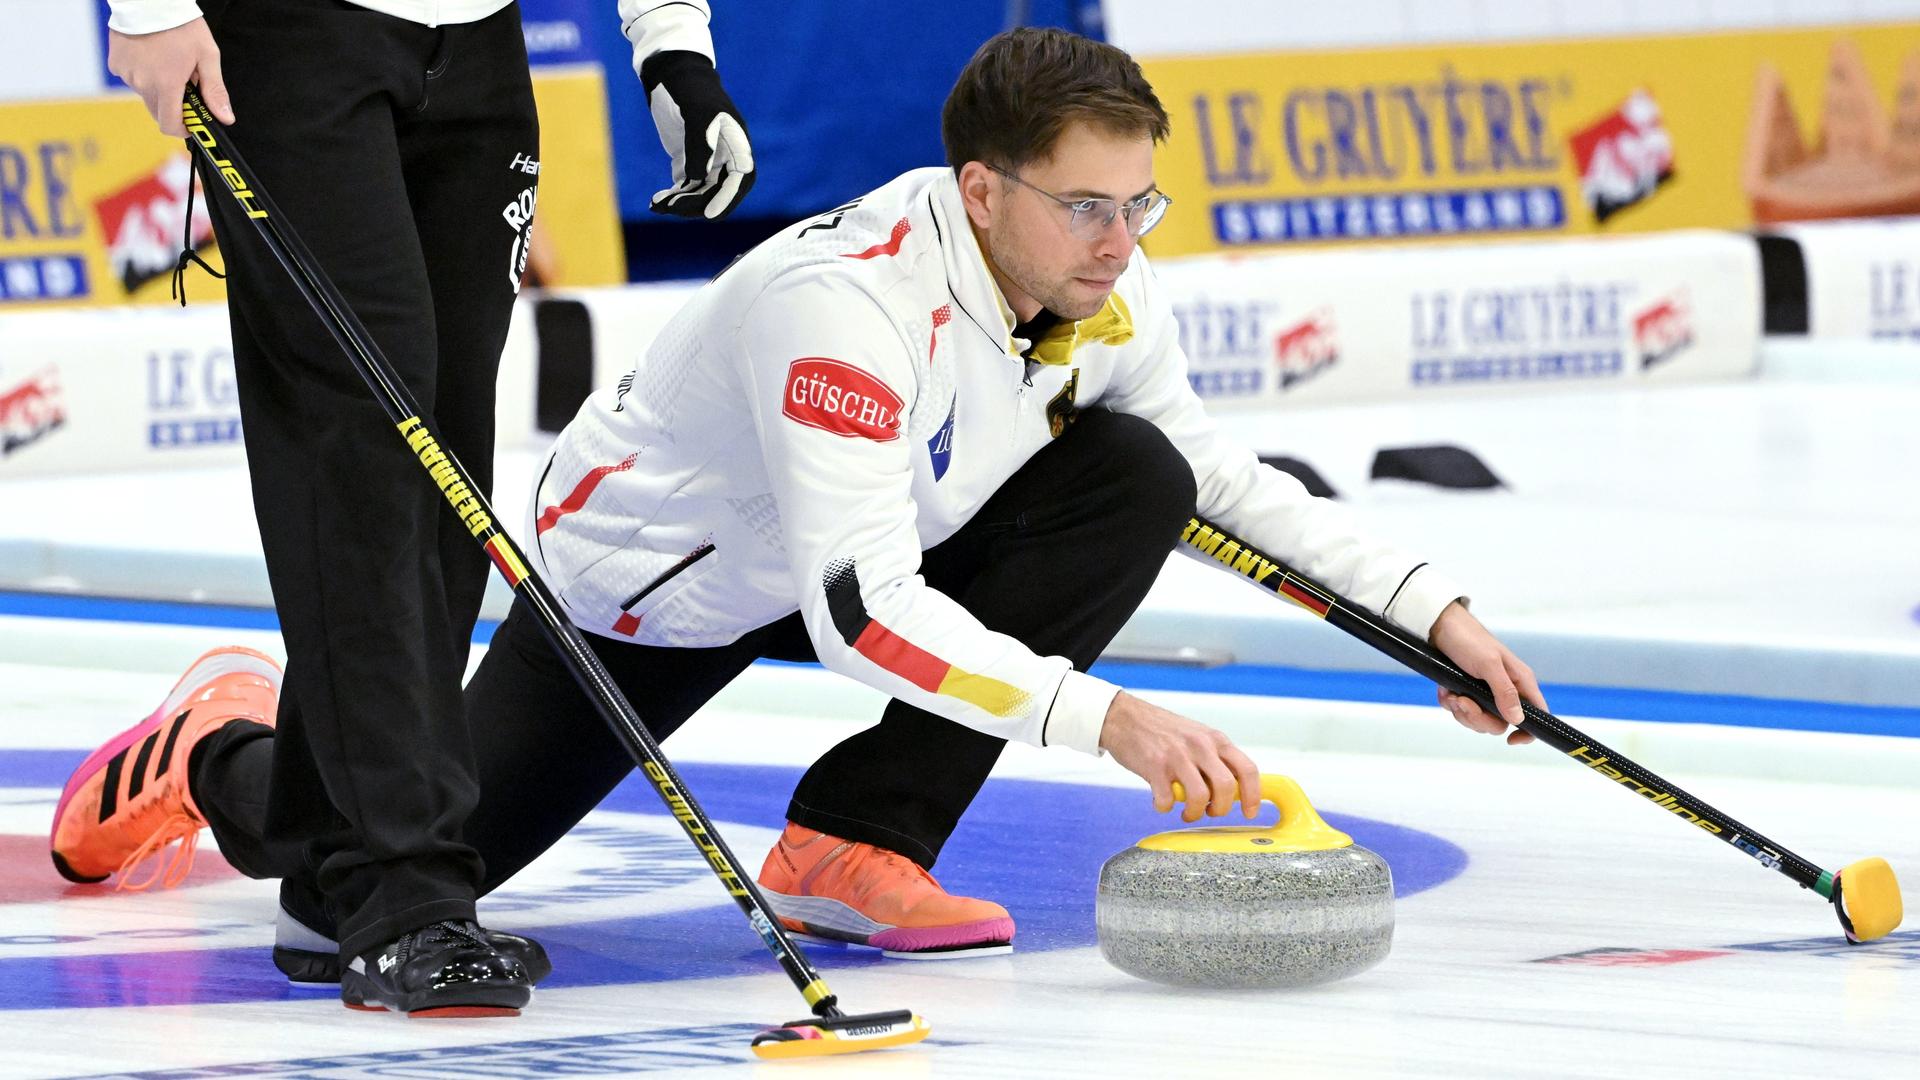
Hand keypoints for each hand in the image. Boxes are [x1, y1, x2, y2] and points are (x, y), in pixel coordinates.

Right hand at [108, 19, 233, 137]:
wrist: (149, 1)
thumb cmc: (181, 25)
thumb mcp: (207, 56)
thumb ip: (214, 91)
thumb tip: (224, 118)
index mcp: (166, 85)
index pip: (170, 125)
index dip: (182, 129)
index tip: (192, 123)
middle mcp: (143, 84)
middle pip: (158, 112)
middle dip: (173, 107)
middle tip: (185, 87)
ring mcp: (127, 75)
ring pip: (146, 95)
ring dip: (158, 88)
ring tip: (168, 64)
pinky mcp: (116, 65)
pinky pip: (132, 79)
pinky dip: (143, 75)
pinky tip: (151, 56)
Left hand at [639, 51, 754, 218]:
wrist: (671, 74)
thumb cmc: (689, 89)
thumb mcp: (696, 114)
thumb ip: (700, 146)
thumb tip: (696, 179)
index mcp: (736, 144)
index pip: (740, 179)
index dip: (728, 198)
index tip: (710, 215)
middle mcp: (725, 157)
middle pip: (717, 191)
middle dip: (696, 203)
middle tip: (671, 207)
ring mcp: (708, 162)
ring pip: (700, 193)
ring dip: (681, 203)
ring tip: (658, 205)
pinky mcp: (690, 162)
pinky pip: (686, 187)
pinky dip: (674, 197)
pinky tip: (657, 202)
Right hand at [1098, 692, 1262, 821]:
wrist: (1125, 717)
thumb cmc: (1162, 730)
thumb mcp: (1198, 736)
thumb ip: (1216, 758)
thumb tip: (1234, 790)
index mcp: (1215, 739)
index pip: (1247, 769)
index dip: (1253, 796)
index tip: (1249, 812)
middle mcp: (1200, 746)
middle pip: (1227, 788)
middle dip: (1220, 809)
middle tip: (1210, 811)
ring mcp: (1177, 756)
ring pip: (1200, 798)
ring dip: (1194, 813)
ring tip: (1186, 812)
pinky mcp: (1155, 767)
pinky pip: (1167, 800)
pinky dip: (1165, 807)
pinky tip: (1162, 801)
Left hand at [1428, 602, 1543, 745]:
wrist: (1439, 626)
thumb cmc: (1469, 640)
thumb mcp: (1488, 664)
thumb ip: (1504, 691)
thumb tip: (1518, 720)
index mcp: (1520, 682)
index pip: (1538, 715)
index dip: (1529, 732)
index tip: (1511, 740)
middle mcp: (1506, 690)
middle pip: (1500, 724)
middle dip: (1477, 718)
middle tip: (1462, 701)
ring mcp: (1485, 693)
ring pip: (1478, 720)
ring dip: (1461, 711)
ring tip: (1452, 694)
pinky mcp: (1467, 692)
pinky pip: (1461, 711)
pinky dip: (1451, 704)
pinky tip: (1445, 690)